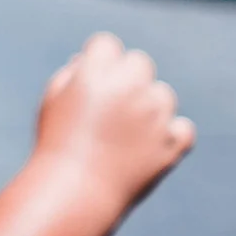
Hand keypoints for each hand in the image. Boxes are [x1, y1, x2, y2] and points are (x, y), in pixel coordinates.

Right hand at [33, 32, 193, 210]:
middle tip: (111, 104)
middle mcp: (129, 88)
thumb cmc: (58, 143)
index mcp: (96, 73)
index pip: (107, 44)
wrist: (75, 191)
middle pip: (140, 62)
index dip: (98, 60)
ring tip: (125, 132)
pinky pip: (183, 128)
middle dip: (127, 77)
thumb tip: (89, 61)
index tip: (90, 80)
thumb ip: (73, 73)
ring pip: (163, 94)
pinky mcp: (172, 143)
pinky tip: (149, 144)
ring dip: (149, 105)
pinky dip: (171, 134)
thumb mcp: (53, 100)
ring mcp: (155, 116)